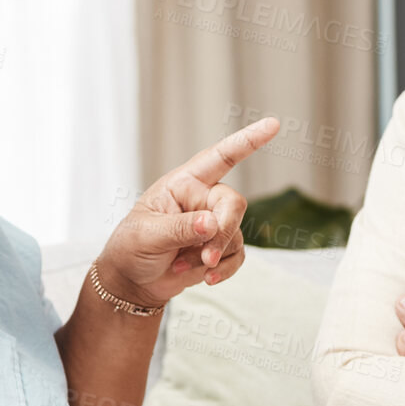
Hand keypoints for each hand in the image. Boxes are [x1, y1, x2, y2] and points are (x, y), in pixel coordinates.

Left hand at [95, 118, 280, 307]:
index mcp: (183, 183)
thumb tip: (211, 223)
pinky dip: (224, 270)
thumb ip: (179, 227)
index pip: (219, 157)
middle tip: (206, 256)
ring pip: (235, 235)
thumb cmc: (131, 247)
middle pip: (233, 204)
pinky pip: (237, 256)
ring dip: (213, 256)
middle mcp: (203, 199)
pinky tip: (206, 278)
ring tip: (180, 265)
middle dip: (223, 232)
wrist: (132, 281)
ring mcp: (213, 224)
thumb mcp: (147, 234)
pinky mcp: (220, 248)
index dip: (247, 141)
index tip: (273, 124)